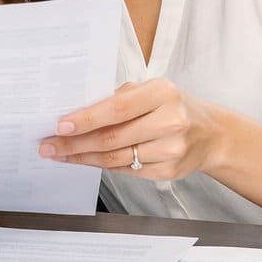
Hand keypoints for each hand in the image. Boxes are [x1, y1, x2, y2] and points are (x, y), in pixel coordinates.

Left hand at [38, 79, 221, 180]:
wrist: (212, 135)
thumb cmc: (174, 107)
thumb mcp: (153, 90)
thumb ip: (121, 98)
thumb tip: (77, 111)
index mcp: (163, 93)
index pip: (117, 109)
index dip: (86, 119)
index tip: (59, 125)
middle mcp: (169, 121)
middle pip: (112, 138)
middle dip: (75, 143)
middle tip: (48, 145)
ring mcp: (170, 150)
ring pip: (115, 158)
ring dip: (82, 157)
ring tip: (59, 154)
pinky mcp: (168, 172)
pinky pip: (126, 171)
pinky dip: (101, 166)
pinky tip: (84, 160)